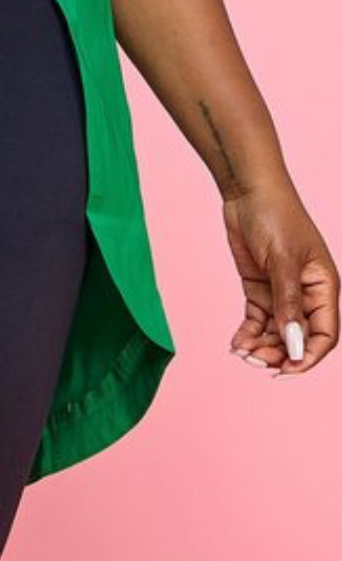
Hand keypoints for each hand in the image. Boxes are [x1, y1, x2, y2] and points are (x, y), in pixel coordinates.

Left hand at [223, 177, 338, 376]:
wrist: (248, 191)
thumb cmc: (275, 216)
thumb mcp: (283, 261)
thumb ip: (287, 304)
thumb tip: (293, 344)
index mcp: (323, 288)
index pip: (324, 335)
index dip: (307, 356)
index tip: (285, 369)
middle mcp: (306, 294)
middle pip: (297, 338)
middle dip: (278, 354)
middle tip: (253, 361)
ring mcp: (281, 292)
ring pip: (276, 333)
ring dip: (261, 347)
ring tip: (241, 353)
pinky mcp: (259, 288)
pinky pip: (257, 320)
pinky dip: (248, 334)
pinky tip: (236, 343)